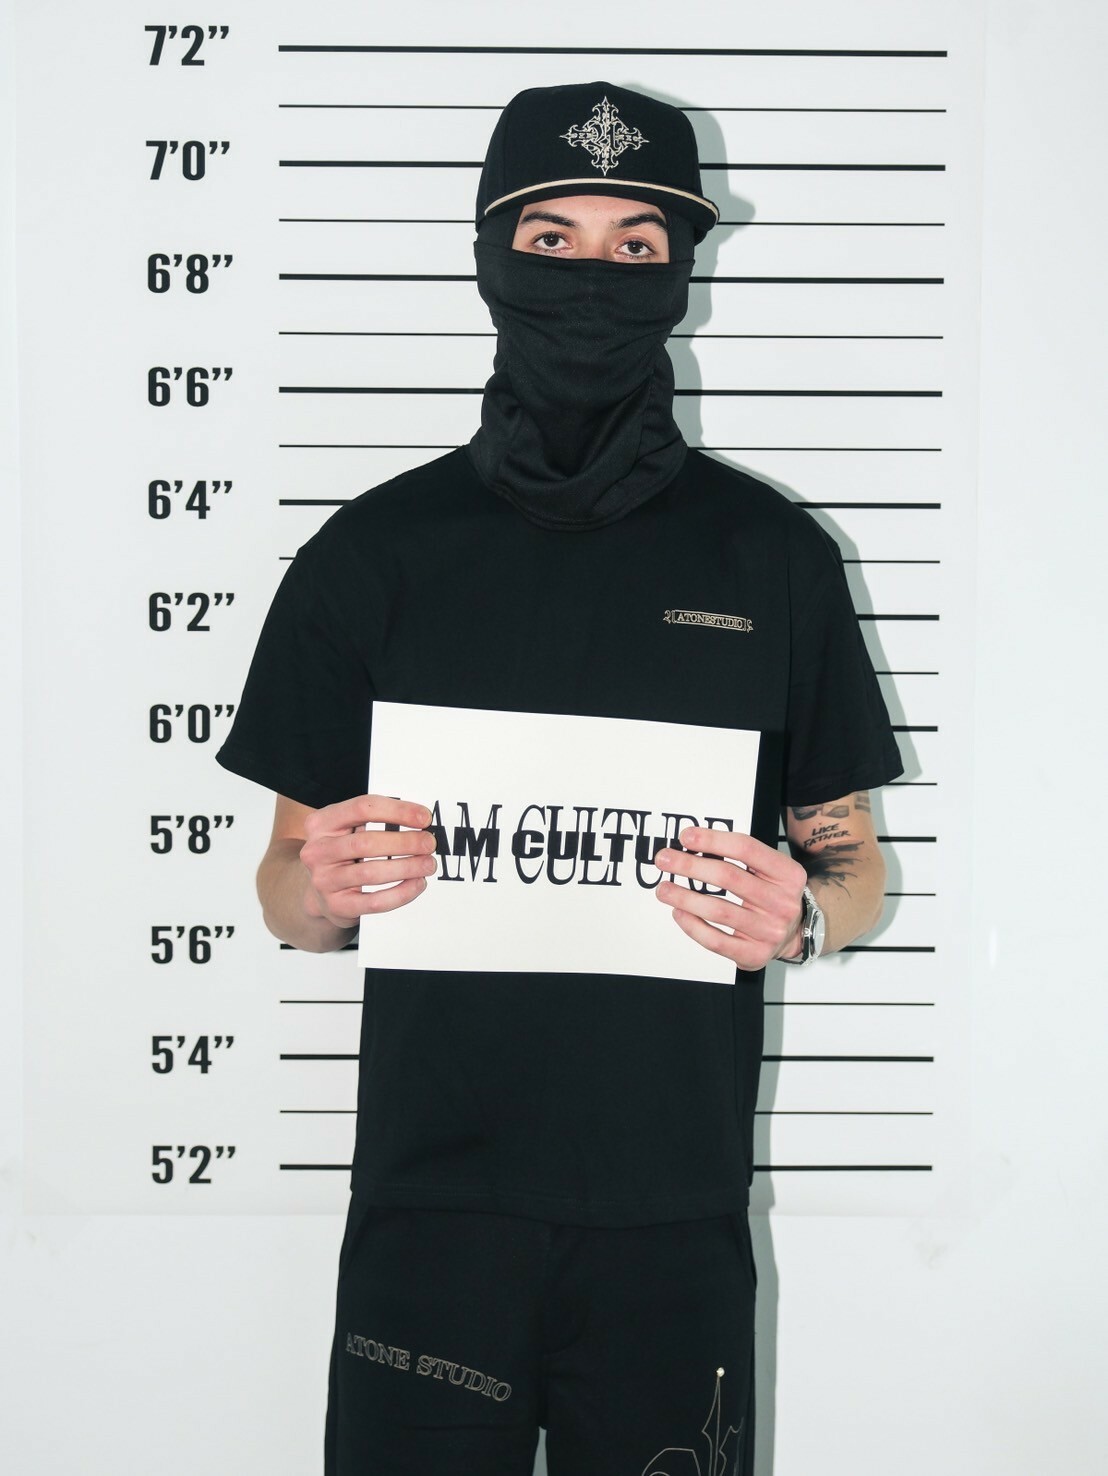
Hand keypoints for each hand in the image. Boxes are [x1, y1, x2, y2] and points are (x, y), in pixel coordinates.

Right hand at [298, 794, 436, 927]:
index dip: (398, 811)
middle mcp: (317, 851)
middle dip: (406, 842)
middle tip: (429, 843)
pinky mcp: (337, 906)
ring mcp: (324, 880)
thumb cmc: (343, 853)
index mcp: (321, 823)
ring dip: (407, 867)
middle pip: (367, 842)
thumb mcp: (348, 829)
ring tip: (428, 864)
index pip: (363, 808)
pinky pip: (375, 901)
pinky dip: (401, 893)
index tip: (425, 818)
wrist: (318, 892)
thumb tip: (421, 818)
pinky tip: (417, 884)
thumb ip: (376, 819)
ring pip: (372, 873)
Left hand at [653, 827, 807, 971]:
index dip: (713, 840)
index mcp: (788, 874)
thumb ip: (740, 856)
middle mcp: (782, 903)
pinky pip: (716, 941)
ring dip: (684, 897)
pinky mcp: (755, 955)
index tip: (686, 836)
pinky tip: (679, 913)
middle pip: (728, 877)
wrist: (796, 933)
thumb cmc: (772, 894)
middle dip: (690, 866)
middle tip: (665, 860)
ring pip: (718, 910)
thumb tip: (693, 843)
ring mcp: (770, 931)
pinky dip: (692, 926)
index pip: (746, 849)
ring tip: (664, 889)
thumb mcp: (770, 870)